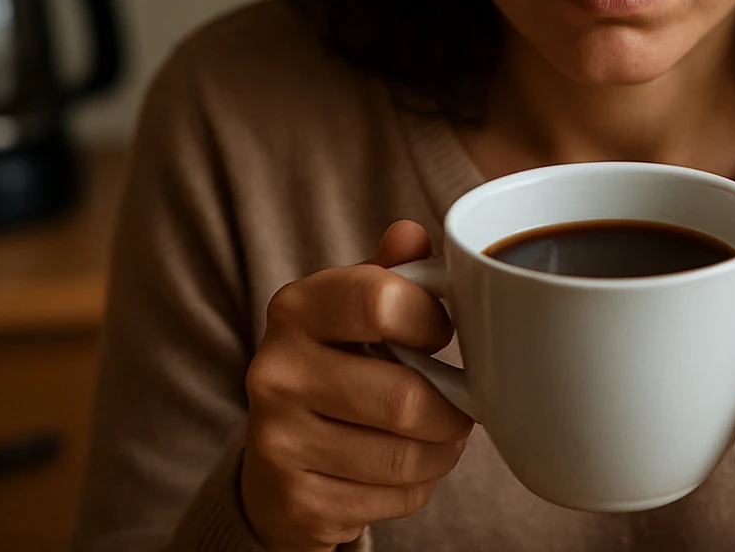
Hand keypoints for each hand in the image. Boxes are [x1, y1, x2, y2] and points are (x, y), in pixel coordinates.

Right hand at [241, 220, 473, 551]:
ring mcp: (279, 441)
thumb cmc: (338, 364)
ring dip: (443, 450)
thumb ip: (391, 270)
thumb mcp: (356, 308)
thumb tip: (410, 233)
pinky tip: (404, 467)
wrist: (279, 459)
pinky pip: (395, 498)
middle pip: (405, 398)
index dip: (431, 319)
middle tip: (459, 401)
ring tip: (438, 434)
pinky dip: (419, 486)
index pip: (380, 301)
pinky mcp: (297, 501)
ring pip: (407, 456)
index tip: (439, 331)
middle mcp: (276, 372)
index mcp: (295, 308)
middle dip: (453, 406)